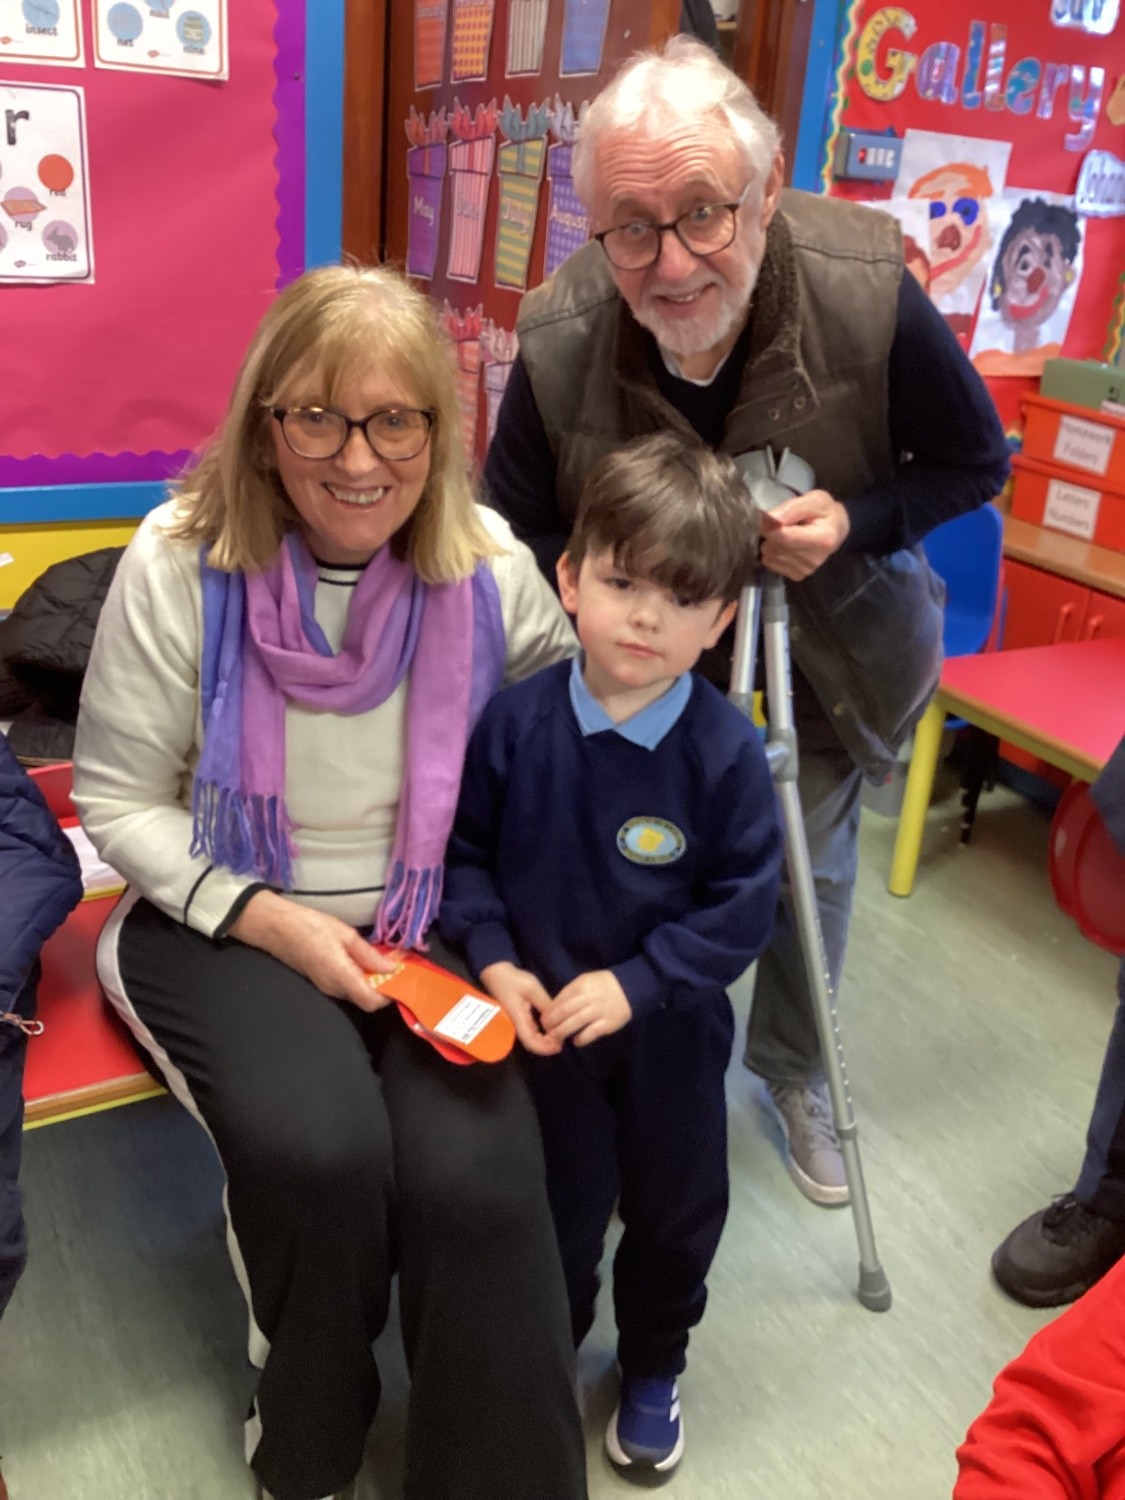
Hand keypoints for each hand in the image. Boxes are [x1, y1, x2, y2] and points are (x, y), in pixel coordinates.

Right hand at [230, 890, 399, 1011]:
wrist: (276, 928)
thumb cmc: (311, 926)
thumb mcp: (345, 934)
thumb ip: (368, 954)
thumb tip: (391, 967)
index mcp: (342, 976)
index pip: (371, 1001)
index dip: (390, 995)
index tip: (402, 979)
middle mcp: (335, 988)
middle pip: (366, 1000)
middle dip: (384, 988)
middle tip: (397, 967)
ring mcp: (326, 988)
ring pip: (356, 994)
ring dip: (372, 983)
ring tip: (383, 962)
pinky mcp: (322, 983)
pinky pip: (346, 988)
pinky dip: (359, 979)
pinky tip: (364, 962)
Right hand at [480, 961, 560, 1055]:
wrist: (495, 972)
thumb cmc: (512, 979)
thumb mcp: (532, 989)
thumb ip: (545, 1004)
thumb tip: (558, 1019)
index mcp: (518, 1019)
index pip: (531, 1042)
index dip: (545, 1048)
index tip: (559, 1045)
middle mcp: (516, 1024)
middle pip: (531, 1044)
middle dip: (547, 1046)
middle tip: (563, 1040)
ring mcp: (516, 1022)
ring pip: (531, 1038)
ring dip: (544, 1041)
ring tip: (559, 1035)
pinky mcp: (518, 1017)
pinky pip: (530, 1031)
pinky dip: (540, 1034)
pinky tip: (550, 1029)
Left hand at [544, 970, 631, 1046]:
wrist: (630, 989)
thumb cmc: (602, 986)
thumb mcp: (585, 981)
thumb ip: (570, 992)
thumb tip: (553, 1008)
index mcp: (582, 985)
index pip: (560, 999)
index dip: (549, 1011)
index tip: (543, 1019)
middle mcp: (590, 997)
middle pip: (565, 1011)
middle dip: (552, 1022)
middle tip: (546, 1030)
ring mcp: (599, 1011)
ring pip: (575, 1023)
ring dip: (562, 1032)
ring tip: (556, 1038)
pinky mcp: (608, 1023)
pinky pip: (591, 1033)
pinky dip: (581, 1039)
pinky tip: (575, 1041)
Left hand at [760, 489, 849, 580]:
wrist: (837, 530)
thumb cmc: (825, 513)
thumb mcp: (815, 500)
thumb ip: (793, 508)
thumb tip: (771, 518)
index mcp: (821, 539)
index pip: (784, 536)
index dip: (770, 526)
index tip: (768, 518)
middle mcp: (814, 560)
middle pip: (775, 547)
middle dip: (772, 534)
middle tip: (783, 525)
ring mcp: (806, 570)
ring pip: (770, 556)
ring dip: (772, 543)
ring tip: (786, 534)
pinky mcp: (798, 576)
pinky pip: (771, 563)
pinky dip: (773, 553)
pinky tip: (786, 545)